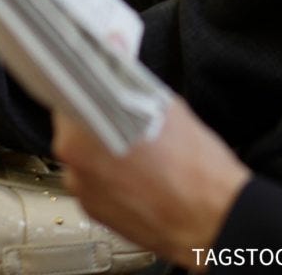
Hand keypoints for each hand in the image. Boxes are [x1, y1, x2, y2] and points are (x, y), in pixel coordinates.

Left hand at [52, 98, 250, 271]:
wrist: (213, 220)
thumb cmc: (194, 169)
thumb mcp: (165, 107)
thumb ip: (130, 84)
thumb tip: (117, 62)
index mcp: (82, 134)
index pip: (68, 95)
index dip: (86, 84)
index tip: (95, 79)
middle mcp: (75, 166)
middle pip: (74, 127)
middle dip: (96, 116)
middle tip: (125, 112)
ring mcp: (84, 193)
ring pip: (84, 156)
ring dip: (102, 147)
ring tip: (137, 147)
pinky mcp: (95, 214)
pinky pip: (94, 182)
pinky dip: (110, 174)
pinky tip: (137, 170)